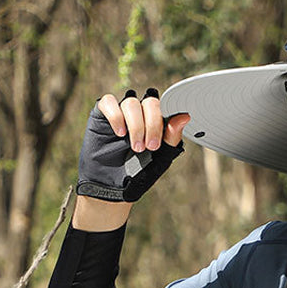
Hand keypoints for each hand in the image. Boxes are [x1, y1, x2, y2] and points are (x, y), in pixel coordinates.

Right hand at [76, 88, 190, 202]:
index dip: (165, 120)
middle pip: (150, 101)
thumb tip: (184, 117)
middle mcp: (141, 112)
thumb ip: (172, 137)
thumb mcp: (161, 157)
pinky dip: (116, 116)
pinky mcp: (102, 113)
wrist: (114, 186)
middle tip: (150, 147)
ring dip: (136, 125)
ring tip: (136, 147)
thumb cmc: (139, 171)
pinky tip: (120, 133)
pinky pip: (109, 102)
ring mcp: (122, 111)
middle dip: (152, 124)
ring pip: (131, 102)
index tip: (161, 143)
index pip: (165, 106)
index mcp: (157, 120)